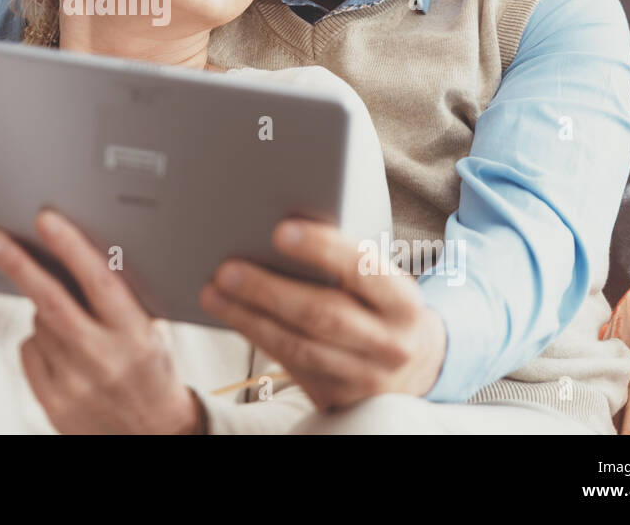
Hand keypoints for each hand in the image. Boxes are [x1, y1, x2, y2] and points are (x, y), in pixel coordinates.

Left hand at [0, 208, 202, 433]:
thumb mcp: (150, 332)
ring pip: (39, 324)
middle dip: (19, 265)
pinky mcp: (53, 402)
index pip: (99, 282)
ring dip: (44, 310)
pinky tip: (60, 348)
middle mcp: (103, 358)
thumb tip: (78, 253)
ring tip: (73, 323)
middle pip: (51, 302)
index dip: (71, 247)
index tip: (46, 221)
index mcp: (134, 334)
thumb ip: (120, 299)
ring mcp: (75, 382)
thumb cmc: (150, 373)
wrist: (153, 436)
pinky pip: (30, 351)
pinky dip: (37, 340)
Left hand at [199, 219, 447, 409]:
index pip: (363, 269)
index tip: (279, 231)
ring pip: (298, 347)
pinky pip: (291, 366)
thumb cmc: (381, 303)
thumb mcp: (381, 281)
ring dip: (249, 319)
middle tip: (226, 269)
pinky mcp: (339, 398)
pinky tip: (232, 316)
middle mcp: (391, 343)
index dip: (321, 249)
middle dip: (268, 290)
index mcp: (404, 301)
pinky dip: (257, 338)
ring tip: (213, 293)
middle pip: (322, 314)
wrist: (416, 364)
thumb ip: (345, 262)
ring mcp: (366, 377)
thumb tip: (279, 232)